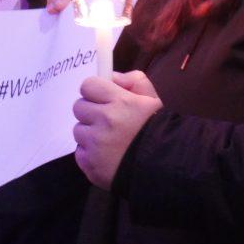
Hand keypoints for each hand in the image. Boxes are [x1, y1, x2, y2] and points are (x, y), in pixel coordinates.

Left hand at [72, 73, 162, 188]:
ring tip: (109, 139)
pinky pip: (80, 152)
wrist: (164, 167)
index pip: (88, 85)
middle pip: (79, 107)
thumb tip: (111, 77)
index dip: (95, 91)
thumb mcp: (153, 99)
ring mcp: (95, 144)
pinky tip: (107, 154)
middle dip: (91, 111)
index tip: (103, 98)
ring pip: (78, 130)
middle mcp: (105, 121)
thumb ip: (134, 80)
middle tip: (106, 119)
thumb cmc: (157, 129)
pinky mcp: (90, 164)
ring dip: (90, 133)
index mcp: (120, 102)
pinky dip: (90, 152)